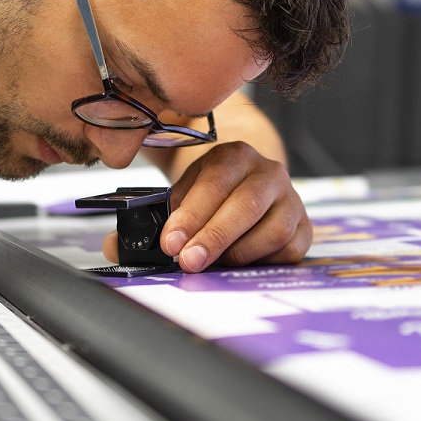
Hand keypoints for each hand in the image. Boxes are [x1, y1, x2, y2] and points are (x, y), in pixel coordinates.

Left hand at [101, 141, 310, 271]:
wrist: (252, 183)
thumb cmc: (213, 193)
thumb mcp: (182, 194)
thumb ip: (151, 220)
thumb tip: (116, 248)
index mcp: (234, 155)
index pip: (214, 182)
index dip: (191, 214)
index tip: (170, 242)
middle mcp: (267, 172)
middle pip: (245, 205)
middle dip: (213, 237)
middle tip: (188, 261)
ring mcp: (290, 198)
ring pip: (273, 229)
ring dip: (240, 252)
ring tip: (215, 264)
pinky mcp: (304, 225)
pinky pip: (291, 248)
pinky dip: (265, 261)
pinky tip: (243, 263)